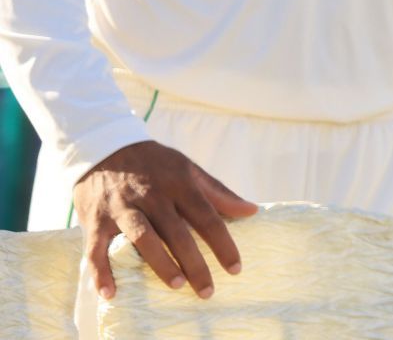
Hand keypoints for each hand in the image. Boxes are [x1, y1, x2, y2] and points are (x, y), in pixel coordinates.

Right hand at [73, 140, 255, 299]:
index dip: (223, 244)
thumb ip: (218, 192)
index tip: (235, 269)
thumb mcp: (188, 169)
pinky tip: (111, 292)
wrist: (102, 147)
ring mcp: (122, 208)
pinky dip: (101, 272)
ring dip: (160, 263)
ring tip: (177, 284)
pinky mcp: (95, 220)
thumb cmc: (154, 163)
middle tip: (207, 290)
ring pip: (144, 238)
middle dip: (194, 263)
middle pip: (177, 232)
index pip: (207, 217)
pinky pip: (97, 249)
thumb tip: (251, 210)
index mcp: (178, 183)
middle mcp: (152, 196)